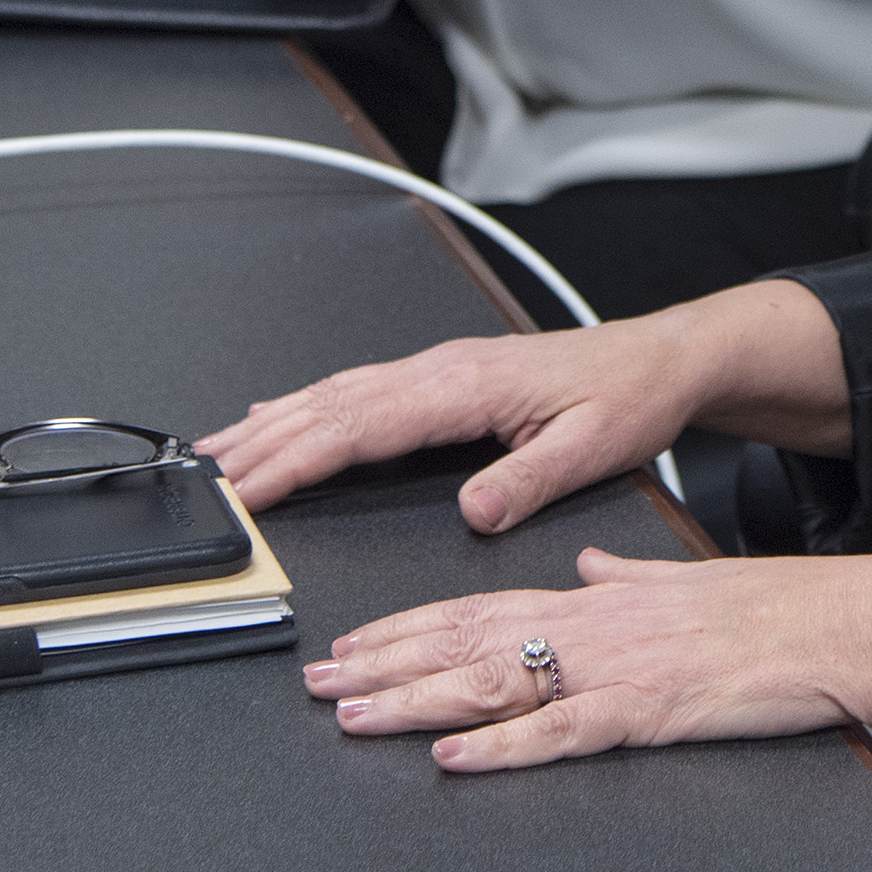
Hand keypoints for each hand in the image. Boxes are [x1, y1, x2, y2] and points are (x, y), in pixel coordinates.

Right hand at [201, 314, 705, 529]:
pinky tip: (281, 416)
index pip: (363, 427)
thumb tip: (475, 512)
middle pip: (334, 406)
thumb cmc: (630, 399)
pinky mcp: (448, 377)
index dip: (299, 458)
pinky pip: (362, 389)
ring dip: (277, 422)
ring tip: (222, 452)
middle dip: (265, 443)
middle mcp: (444, 370)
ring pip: (339, 393)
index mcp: (468, 386)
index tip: (250, 487)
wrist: (662, 359)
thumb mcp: (595, 449)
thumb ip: (530, 481)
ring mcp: (441, 369)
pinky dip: (310, 405)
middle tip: (208, 479)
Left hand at [303, 545, 871, 770]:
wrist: (835, 622)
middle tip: (319, 679)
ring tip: (354, 714)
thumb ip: (629, 574)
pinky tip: (456, 758)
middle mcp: (591, 625)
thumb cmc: (769, 608)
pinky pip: (561, 732)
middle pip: (466, 643)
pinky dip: (503, 747)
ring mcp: (615, 668)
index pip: (480, 608)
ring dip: (416, 701)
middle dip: (385, 662)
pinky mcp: (646, 711)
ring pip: (495, 683)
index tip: (354, 639)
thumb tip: (594, 564)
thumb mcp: (683, 579)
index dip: (409, 625)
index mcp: (595, 599)